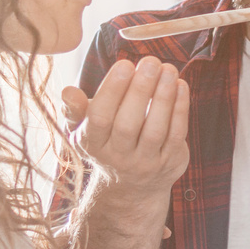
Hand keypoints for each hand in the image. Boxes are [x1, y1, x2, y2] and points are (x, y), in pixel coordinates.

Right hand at [61, 57, 190, 202]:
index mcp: (93, 144)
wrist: (130, 186)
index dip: (112, 91)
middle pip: (128, 124)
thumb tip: (68, 91)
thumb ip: (75, 109)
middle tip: (150, 61)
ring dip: (164, 97)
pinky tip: (180, 85)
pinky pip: (176, 134)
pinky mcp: (169, 162)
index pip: (99, 118)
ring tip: (168, 69)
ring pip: (155, 129)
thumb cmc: (106, 142)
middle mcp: (118, 157)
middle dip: (140, 90)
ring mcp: (145, 163)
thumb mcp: (83, 129)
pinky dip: (180, 108)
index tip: (124, 64)